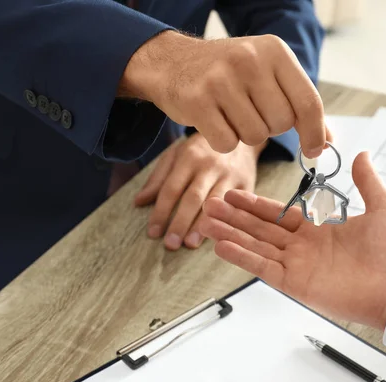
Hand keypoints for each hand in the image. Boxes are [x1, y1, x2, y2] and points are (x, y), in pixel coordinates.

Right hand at [119, 31, 331, 158]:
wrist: (173, 62)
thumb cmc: (228, 74)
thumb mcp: (268, 74)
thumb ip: (299, 105)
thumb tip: (327, 142)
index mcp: (274, 51)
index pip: (308, 101)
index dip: (315, 132)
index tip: (315, 150)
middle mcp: (250, 59)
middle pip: (282, 123)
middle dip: (270, 127)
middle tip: (252, 112)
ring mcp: (221, 79)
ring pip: (255, 136)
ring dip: (245, 135)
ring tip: (230, 114)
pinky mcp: (197, 101)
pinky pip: (227, 143)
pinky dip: (223, 141)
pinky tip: (214, 121)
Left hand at [134, 133, 261, 250]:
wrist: (237, 133)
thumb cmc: (201, 149)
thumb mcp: (176, 155)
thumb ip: (158, 178)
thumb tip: (139, 202)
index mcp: (189, 157)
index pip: (171, 188)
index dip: (161, 212)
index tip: (153, 233)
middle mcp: (210, 166)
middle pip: (193, 198)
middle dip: (180, 222)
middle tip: (170, 244)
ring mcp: (230, 175)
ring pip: (216, 203)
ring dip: (203, 225)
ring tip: (190, 244)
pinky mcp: (247, 184)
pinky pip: (235, 205)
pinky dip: (226, 221)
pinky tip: (218, 235)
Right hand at [200, 152, 385, 329]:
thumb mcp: (382, 206)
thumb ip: (366, 181)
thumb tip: (362, 154)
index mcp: (318, 229)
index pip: (278, 213)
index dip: (255, 204)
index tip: (233, 193)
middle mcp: (303, 247)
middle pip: (260, 229)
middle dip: (235, 217)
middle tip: (210, 205)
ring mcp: (297, 265)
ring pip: (256, 246)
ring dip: (231, 235)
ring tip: (207, 223)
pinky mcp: (296, 284)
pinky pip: (263, 268)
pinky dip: (242, 258)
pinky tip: (222, 247)